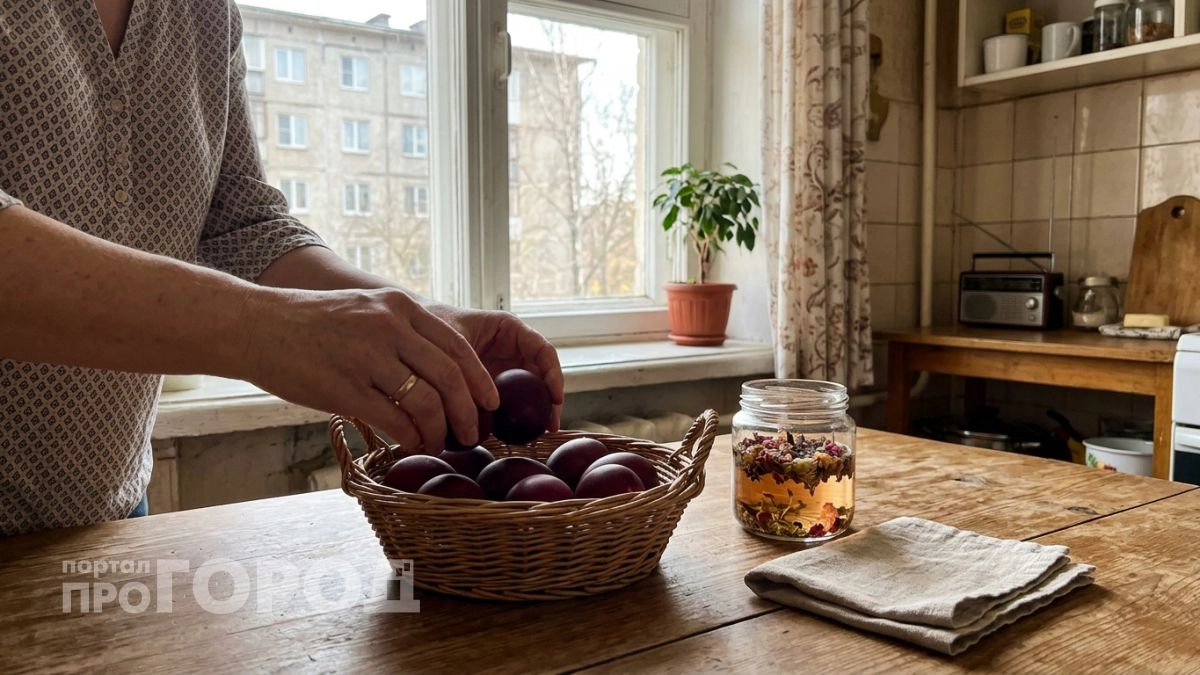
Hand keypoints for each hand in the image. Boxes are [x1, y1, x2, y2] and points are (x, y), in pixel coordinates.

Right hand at [236, 287, 500, 453]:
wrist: (257, 325)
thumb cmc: (312, 323)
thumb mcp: (366, 310)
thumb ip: (402, 333)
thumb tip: (440, 374)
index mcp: (399, 307)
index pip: (457, 346)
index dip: (480, 379)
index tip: (490, 401)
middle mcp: (389, 328)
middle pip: (450, 377)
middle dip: (468, 412)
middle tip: (472, 434)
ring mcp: (367, 359)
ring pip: (427, 403)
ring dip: (440, 431)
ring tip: (438, 443)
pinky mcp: (345, 389)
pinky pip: (395, 421)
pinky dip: (411, 439)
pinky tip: (412, 446)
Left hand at [421, 302, 564, 432]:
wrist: (411, 333)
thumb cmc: (431, 325)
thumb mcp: (450, 342)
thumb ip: (467, 368)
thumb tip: (485, 406)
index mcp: (508, 329)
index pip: (542, 349)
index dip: (553, 372)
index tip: (555, 397)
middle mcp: (511, 349)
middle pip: (541, 374)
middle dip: (549, 399)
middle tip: (550, 425)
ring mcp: (503, 369)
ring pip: (527, 391)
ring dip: (534, 411)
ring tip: (537, 434)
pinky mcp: (492, 387)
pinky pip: (508, 402)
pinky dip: (512, 417)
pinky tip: (511, 435)